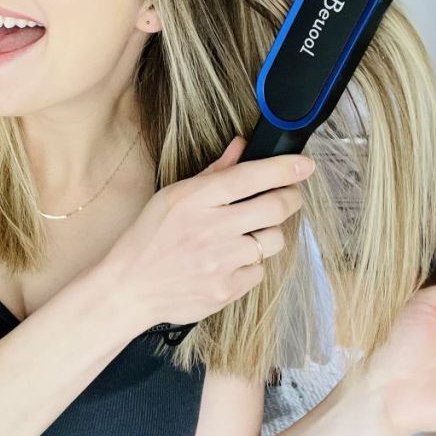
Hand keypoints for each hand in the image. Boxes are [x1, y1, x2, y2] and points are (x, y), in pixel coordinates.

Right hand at [101, 135, 313, 329]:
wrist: (130, 287)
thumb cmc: (150, 237)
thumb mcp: (173, 196)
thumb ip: (213, 172)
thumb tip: (242, 146)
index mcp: (196, 199)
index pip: (252, 176)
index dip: (285, 168)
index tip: (305, 165)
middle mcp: (211, 228)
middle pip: (275, 207)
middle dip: (290, 198)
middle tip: (288, 196)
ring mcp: (221, 262)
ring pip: (273, 240)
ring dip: (268, 233)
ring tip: (248, 233)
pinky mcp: (227, 290)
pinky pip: (259, 270)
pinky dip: (251, 264)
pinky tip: (230, 261)